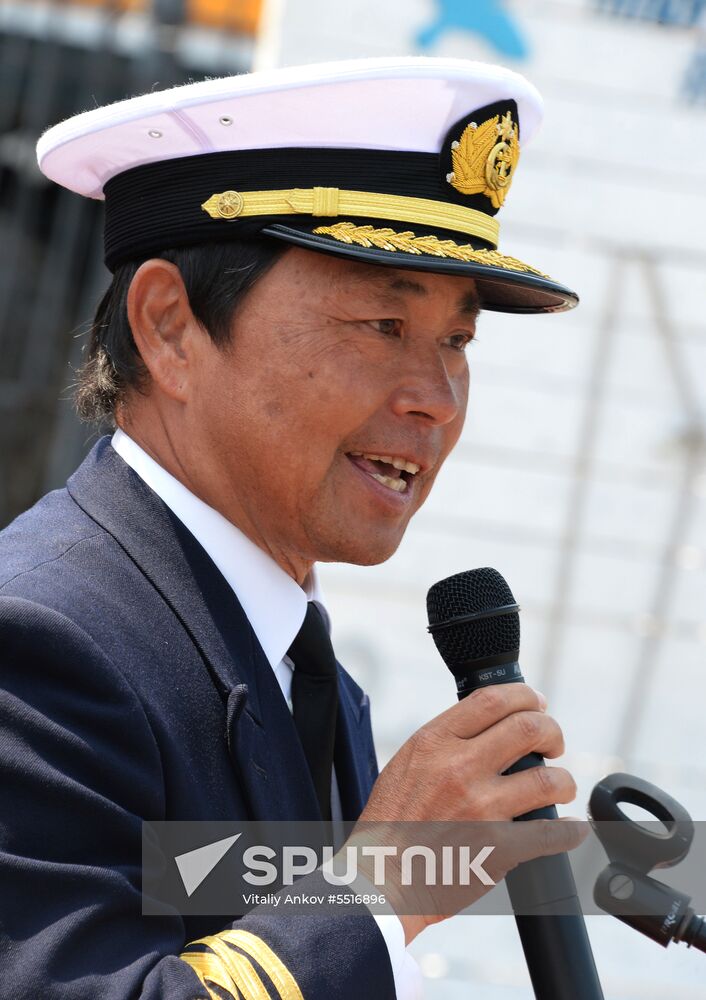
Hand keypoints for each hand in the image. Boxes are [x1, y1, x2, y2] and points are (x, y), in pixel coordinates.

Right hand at [356, 684, 579, 941]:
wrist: (381, 877)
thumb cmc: (391, 822)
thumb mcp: (409, 762)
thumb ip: (446, 743)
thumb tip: (489, 729)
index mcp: (435, 742)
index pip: (493, 700)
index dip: (526, 696)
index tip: (537, 704)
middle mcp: (459, 767)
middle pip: (529, 728)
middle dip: (552, 732)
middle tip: (554, 745)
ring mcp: (481, 807)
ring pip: (548, 779)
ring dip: (563, 781)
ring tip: (561, 787)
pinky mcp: (497, 848)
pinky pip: (551, 833)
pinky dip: (570, 832)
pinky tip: (572, 830)